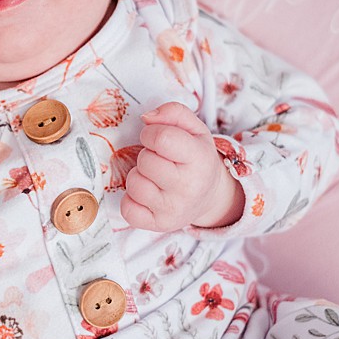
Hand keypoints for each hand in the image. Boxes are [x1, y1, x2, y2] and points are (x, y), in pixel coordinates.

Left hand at [120, 101, 243, 231]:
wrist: (210, 196)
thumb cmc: (196, 158)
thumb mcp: (194, 129)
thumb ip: (173, 112)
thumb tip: (147, 118)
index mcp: (200, 159)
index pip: (161, 139)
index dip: (151, 134)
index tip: (155, 138)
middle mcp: (189, 188)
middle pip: (145, 161)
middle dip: (146, 155)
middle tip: (159, 159)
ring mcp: (174, 209)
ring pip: (134, 184)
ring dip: (138, 176)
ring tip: (154, 177)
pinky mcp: (160, 225)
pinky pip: (128, 210)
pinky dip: (131, 200)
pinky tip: (147, 194)